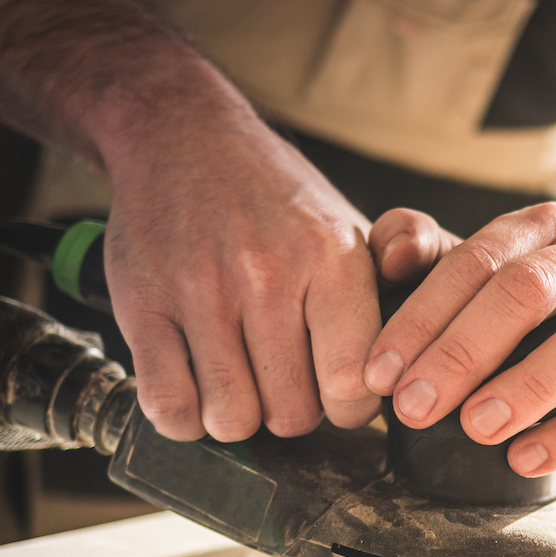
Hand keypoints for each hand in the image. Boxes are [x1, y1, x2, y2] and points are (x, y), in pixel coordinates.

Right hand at [99, 100, 453, 441]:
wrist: (183, 137)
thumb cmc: (277, 201)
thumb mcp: (351, 227)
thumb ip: (398, 282)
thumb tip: (413, 357)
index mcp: (332, 257)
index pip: (353, 384)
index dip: (349, 408)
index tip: (336, 395)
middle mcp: (267, 273)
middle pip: (292, 414)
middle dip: (291, 413)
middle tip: (283, 380)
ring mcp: (200, 290)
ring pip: (231, 419)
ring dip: (237, 416)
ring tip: (241, 383)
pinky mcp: (143, 303)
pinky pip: (169, 406)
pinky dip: (184, 416)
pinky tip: (196, 388)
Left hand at [362, 203, 555, 476]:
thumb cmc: (539, 320)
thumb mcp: (479, 282)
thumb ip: (424, 253)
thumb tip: (390, 253)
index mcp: (542, 228)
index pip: (476, 259)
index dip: (422, 316)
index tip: (380, 373)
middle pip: (531, 290)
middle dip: (465, 350)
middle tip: (416, 406)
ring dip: (530, 386)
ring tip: (477, 429)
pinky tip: (527, 458)